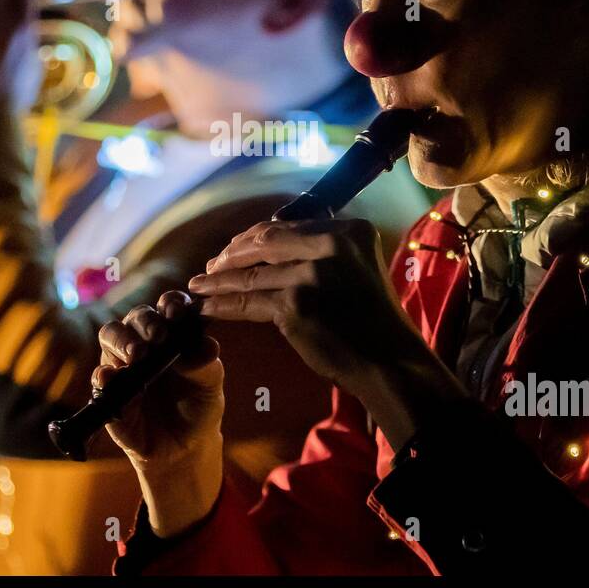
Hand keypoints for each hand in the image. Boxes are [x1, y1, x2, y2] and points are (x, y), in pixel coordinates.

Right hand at [95, 291, 223, 536]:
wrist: (184, 447)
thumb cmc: (198, 407)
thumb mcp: (210, 387)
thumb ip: (207, 365)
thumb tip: (205, 345)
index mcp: (171, 333)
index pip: (167, 306)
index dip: (171, 304)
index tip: (177, 312)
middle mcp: (143, 341)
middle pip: (135, 317)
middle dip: (146, 322)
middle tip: (158, 336)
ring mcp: (122, 364)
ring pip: (110, 337)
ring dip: (122, 341)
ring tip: (137, 354)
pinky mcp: (108, 392)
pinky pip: (100, 379)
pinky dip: (104, 376)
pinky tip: (112, 377)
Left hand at [187, 218, 464, 449]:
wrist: (390, 361)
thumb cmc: (373, 320)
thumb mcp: (358, 268)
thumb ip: (324, 251)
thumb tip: (271, 241)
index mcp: (349, 230)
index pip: (288, 226)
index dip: (254, 236)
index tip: (235, 246)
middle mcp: (331, 244)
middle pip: (265, 242)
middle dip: (232, 253)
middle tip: (211, 265)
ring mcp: (311, 275)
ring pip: (252, 274)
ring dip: (219, 280)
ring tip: (198, 285)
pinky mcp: (295, 306)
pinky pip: (248, 302)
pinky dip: (223, 304)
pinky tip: (207, 306)